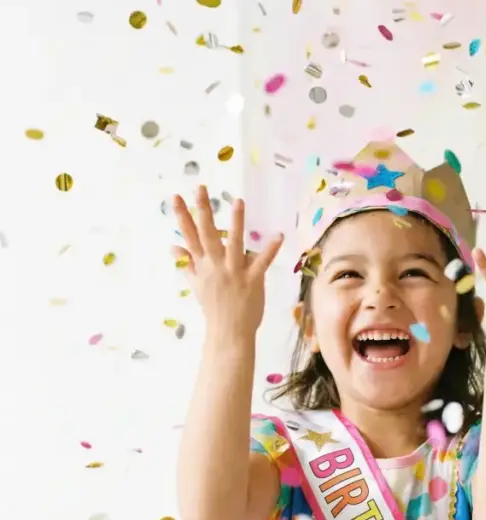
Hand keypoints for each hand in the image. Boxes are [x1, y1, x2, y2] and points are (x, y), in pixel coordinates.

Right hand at [171, 185, 282, 339]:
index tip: (175, 197)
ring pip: (234, 243)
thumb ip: (186, 263)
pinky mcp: (252, 280)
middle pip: (207, 234)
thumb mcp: (196, 285)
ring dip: (236, 222)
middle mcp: (215, 265)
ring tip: (238, 201)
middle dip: (203, 210)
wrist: (227, 332)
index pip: (189, 236)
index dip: (182, 216)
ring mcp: (234, 272)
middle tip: (200, 188)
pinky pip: (262, 262)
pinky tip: (278, 235)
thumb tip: (172, 246)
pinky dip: (271, 249)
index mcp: (201, 265)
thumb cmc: (213, 307)